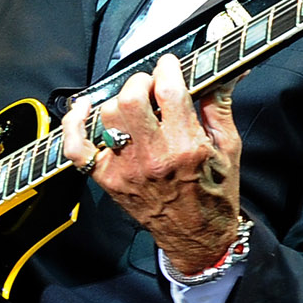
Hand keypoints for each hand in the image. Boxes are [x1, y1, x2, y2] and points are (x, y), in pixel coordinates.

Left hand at [61, 54, 243, 272]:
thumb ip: (218, 105)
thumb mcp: (228, 147)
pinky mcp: (107, 179)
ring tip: (135, 107)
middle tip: (152, 87)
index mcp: (187, 147)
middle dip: (142, 82)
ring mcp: (125, 169)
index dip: (168, 68)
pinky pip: (76, 147)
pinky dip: (74, 124)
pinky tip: (84, 109)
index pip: (168, 90)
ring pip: (108, 114)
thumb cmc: (214, 193)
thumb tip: (226, 72)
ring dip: (120, 101)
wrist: (197, 237)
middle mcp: (153, 157)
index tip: (170, 65)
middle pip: (131, 98)